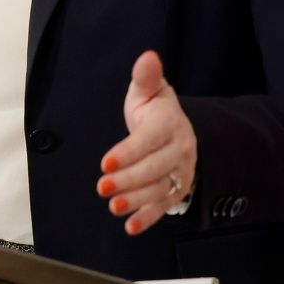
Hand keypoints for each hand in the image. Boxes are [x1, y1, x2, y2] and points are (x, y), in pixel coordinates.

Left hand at [96, 50, 196, 236]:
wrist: (178, 130)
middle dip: (129, 180)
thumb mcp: (148, 92)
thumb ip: (146, 78)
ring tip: (114, 207)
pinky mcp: (178, 190)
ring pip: (160, 190)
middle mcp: (179, 150)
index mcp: (170, 124)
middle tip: (102, 187)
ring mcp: (180, 173)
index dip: (128, 152)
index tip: (106, 162)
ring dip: (137, 202)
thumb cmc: (155, 110)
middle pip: (154, 169)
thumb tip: (148, 56)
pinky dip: (148, 218)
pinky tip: (130, 227)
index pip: (148, 140)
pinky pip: (164, 206)